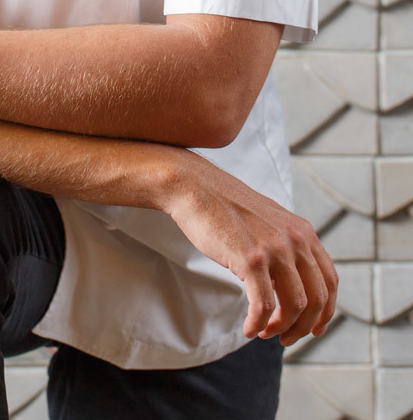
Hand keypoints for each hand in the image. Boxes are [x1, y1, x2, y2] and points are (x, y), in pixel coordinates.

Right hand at [165, 153, 337, 346]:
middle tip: (285, 338)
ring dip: (281, 328)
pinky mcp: (251, 259)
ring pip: (294, 306)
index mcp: (303, 231)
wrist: (195, 188)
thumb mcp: (269, 222)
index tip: (314, 329)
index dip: (326, 312)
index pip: (330, 281)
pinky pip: (263, 306)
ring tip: (264, 331)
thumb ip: (287, 246)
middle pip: (317, 299)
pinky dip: (258, 323)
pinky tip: (249, 328)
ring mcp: (274, 249)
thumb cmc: (226, 208)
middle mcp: (295, 239)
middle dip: (303, 327)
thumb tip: (293, 282)